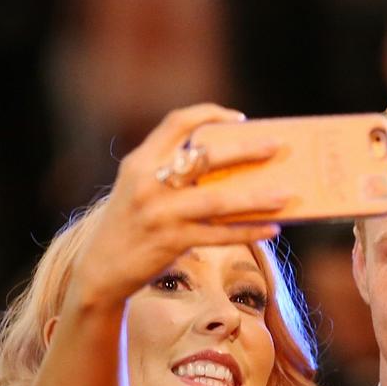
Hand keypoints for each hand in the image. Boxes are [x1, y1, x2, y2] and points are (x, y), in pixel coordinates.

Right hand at [69, 103, 290, 305]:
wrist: (101, 271)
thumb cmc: (129, 227)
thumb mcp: (138, 190)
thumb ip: (169, 174)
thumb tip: (228, 172)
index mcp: (140, 162)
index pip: (176, 124)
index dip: (209, 114)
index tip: (238, 119)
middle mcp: (149, 183)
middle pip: (205, 157)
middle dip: (245, 150)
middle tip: (276, 146)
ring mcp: (161, 214)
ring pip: (218, 201)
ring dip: (256, 198)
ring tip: (286, 195)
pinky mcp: (172, 243)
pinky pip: (220, 236)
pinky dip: (248, 232)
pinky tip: (271, 229)